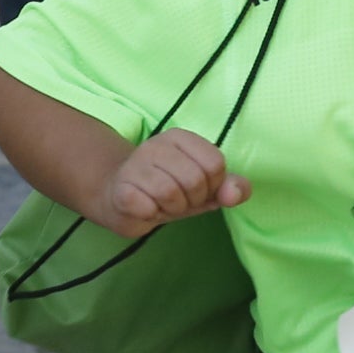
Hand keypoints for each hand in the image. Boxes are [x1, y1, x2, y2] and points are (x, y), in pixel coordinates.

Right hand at [96, 130, 247, 236]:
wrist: (120, 199)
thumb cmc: (168, 190)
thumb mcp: (205, 188)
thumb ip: (230, 188)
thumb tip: (234, 194)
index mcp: (180, 137)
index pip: (215, 163)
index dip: (212, 185)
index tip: (197, 189)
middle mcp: (156, 144)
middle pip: (195, 180)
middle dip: (192, 200)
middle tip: (177, 199)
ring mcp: (135, 164)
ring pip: (170, 193)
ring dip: (172, 208)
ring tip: (161, 203)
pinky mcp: (121, 188)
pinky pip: (147, 207)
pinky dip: (151, 214)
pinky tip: (144, 207)